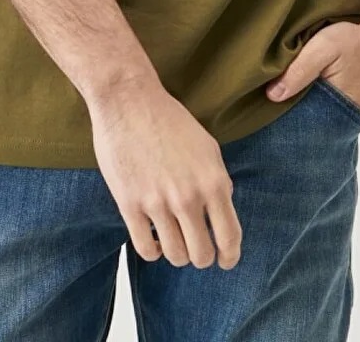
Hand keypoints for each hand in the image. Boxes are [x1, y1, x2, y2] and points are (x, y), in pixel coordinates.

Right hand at [88, 75, 242, 270]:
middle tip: (196, 248)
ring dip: (176, 253)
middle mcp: (188, 197)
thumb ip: (218, 181)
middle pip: (201, 255)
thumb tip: (222, 210)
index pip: (230, 236)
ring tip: (173, 240)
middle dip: (201, 256)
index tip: (225, 260)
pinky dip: (152, 251)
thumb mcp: (207, 146)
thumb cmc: (169, 119)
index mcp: (213, 181)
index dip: (229, 256)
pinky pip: (146, 249)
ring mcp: (158, 202)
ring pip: (175, 256)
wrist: (129, 100)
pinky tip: (153, 239)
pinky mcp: (129, 204)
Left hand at [265, 18, 359, 115]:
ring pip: (329, 116)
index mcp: (335, 110)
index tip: (270, 120)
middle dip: (299, 120)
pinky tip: (323, 91)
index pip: (305, 128)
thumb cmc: (359, 41)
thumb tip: (272, 95)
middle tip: (279, 112)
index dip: (288, 124)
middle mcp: (348, 118)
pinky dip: (331, 102)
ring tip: (298, 100)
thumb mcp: (323, 48)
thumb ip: (298, 70)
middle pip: (316, 124)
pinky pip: (342, 108)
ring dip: (315, 110)